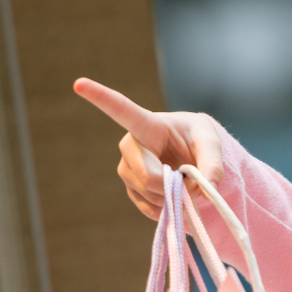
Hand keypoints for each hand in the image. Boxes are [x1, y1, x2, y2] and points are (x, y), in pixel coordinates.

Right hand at [73, 77, 224, 219]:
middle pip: (147, 176)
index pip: (121, 110)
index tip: (78, 83)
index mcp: (146, 124)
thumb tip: (205, 188)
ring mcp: (127, 168)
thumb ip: (213, 164)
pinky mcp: (131, 189)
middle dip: (174, 185)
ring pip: (149, 193)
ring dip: (173, 196)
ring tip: (183, 182)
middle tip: (192, 180)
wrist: (192, 159)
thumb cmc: (198, 141)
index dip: (100, 96)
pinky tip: (174, 196)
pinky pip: (149, 207)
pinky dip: (168, 208)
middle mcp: (130, 145)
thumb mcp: (212, 144)